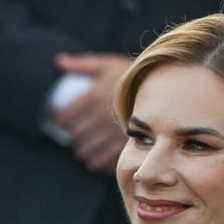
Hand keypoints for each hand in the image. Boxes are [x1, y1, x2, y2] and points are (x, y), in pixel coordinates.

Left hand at [53, 52, 131, 173]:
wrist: (164, 90)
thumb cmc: (131, 77)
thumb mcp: (107, 65)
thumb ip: (82, 65)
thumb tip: (58, 61)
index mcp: (92, 98)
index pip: (64, 118)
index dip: (60, 120)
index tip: (63, 121)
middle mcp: (100, 118)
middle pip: (74, 136)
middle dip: (72, 135)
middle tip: (76, 133)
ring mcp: (112, 134)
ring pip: (85, 151)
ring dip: (83, 149)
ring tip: (85, 146)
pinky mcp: (124, 147)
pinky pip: (101, 162)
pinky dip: (97, 161)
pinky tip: (98, 157)